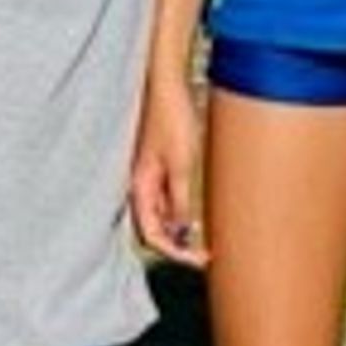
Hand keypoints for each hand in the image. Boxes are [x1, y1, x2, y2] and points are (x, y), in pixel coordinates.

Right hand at [128, 64, 207, 265]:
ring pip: (160, 217)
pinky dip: (180, 214)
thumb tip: (183, 231)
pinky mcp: (158, 168)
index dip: (174, 252)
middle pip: (153, 230)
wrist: (166, 85)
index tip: (199, 260)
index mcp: (139, 187)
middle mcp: (139, 186)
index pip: (151, 234)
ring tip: (206, 241)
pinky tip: (198, 217)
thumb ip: (180, 199)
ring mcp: (148, 177)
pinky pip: (166, 201)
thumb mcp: (181, 162)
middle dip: (177, 248)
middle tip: (205, 256)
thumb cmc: (171, 119)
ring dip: (180, 232)